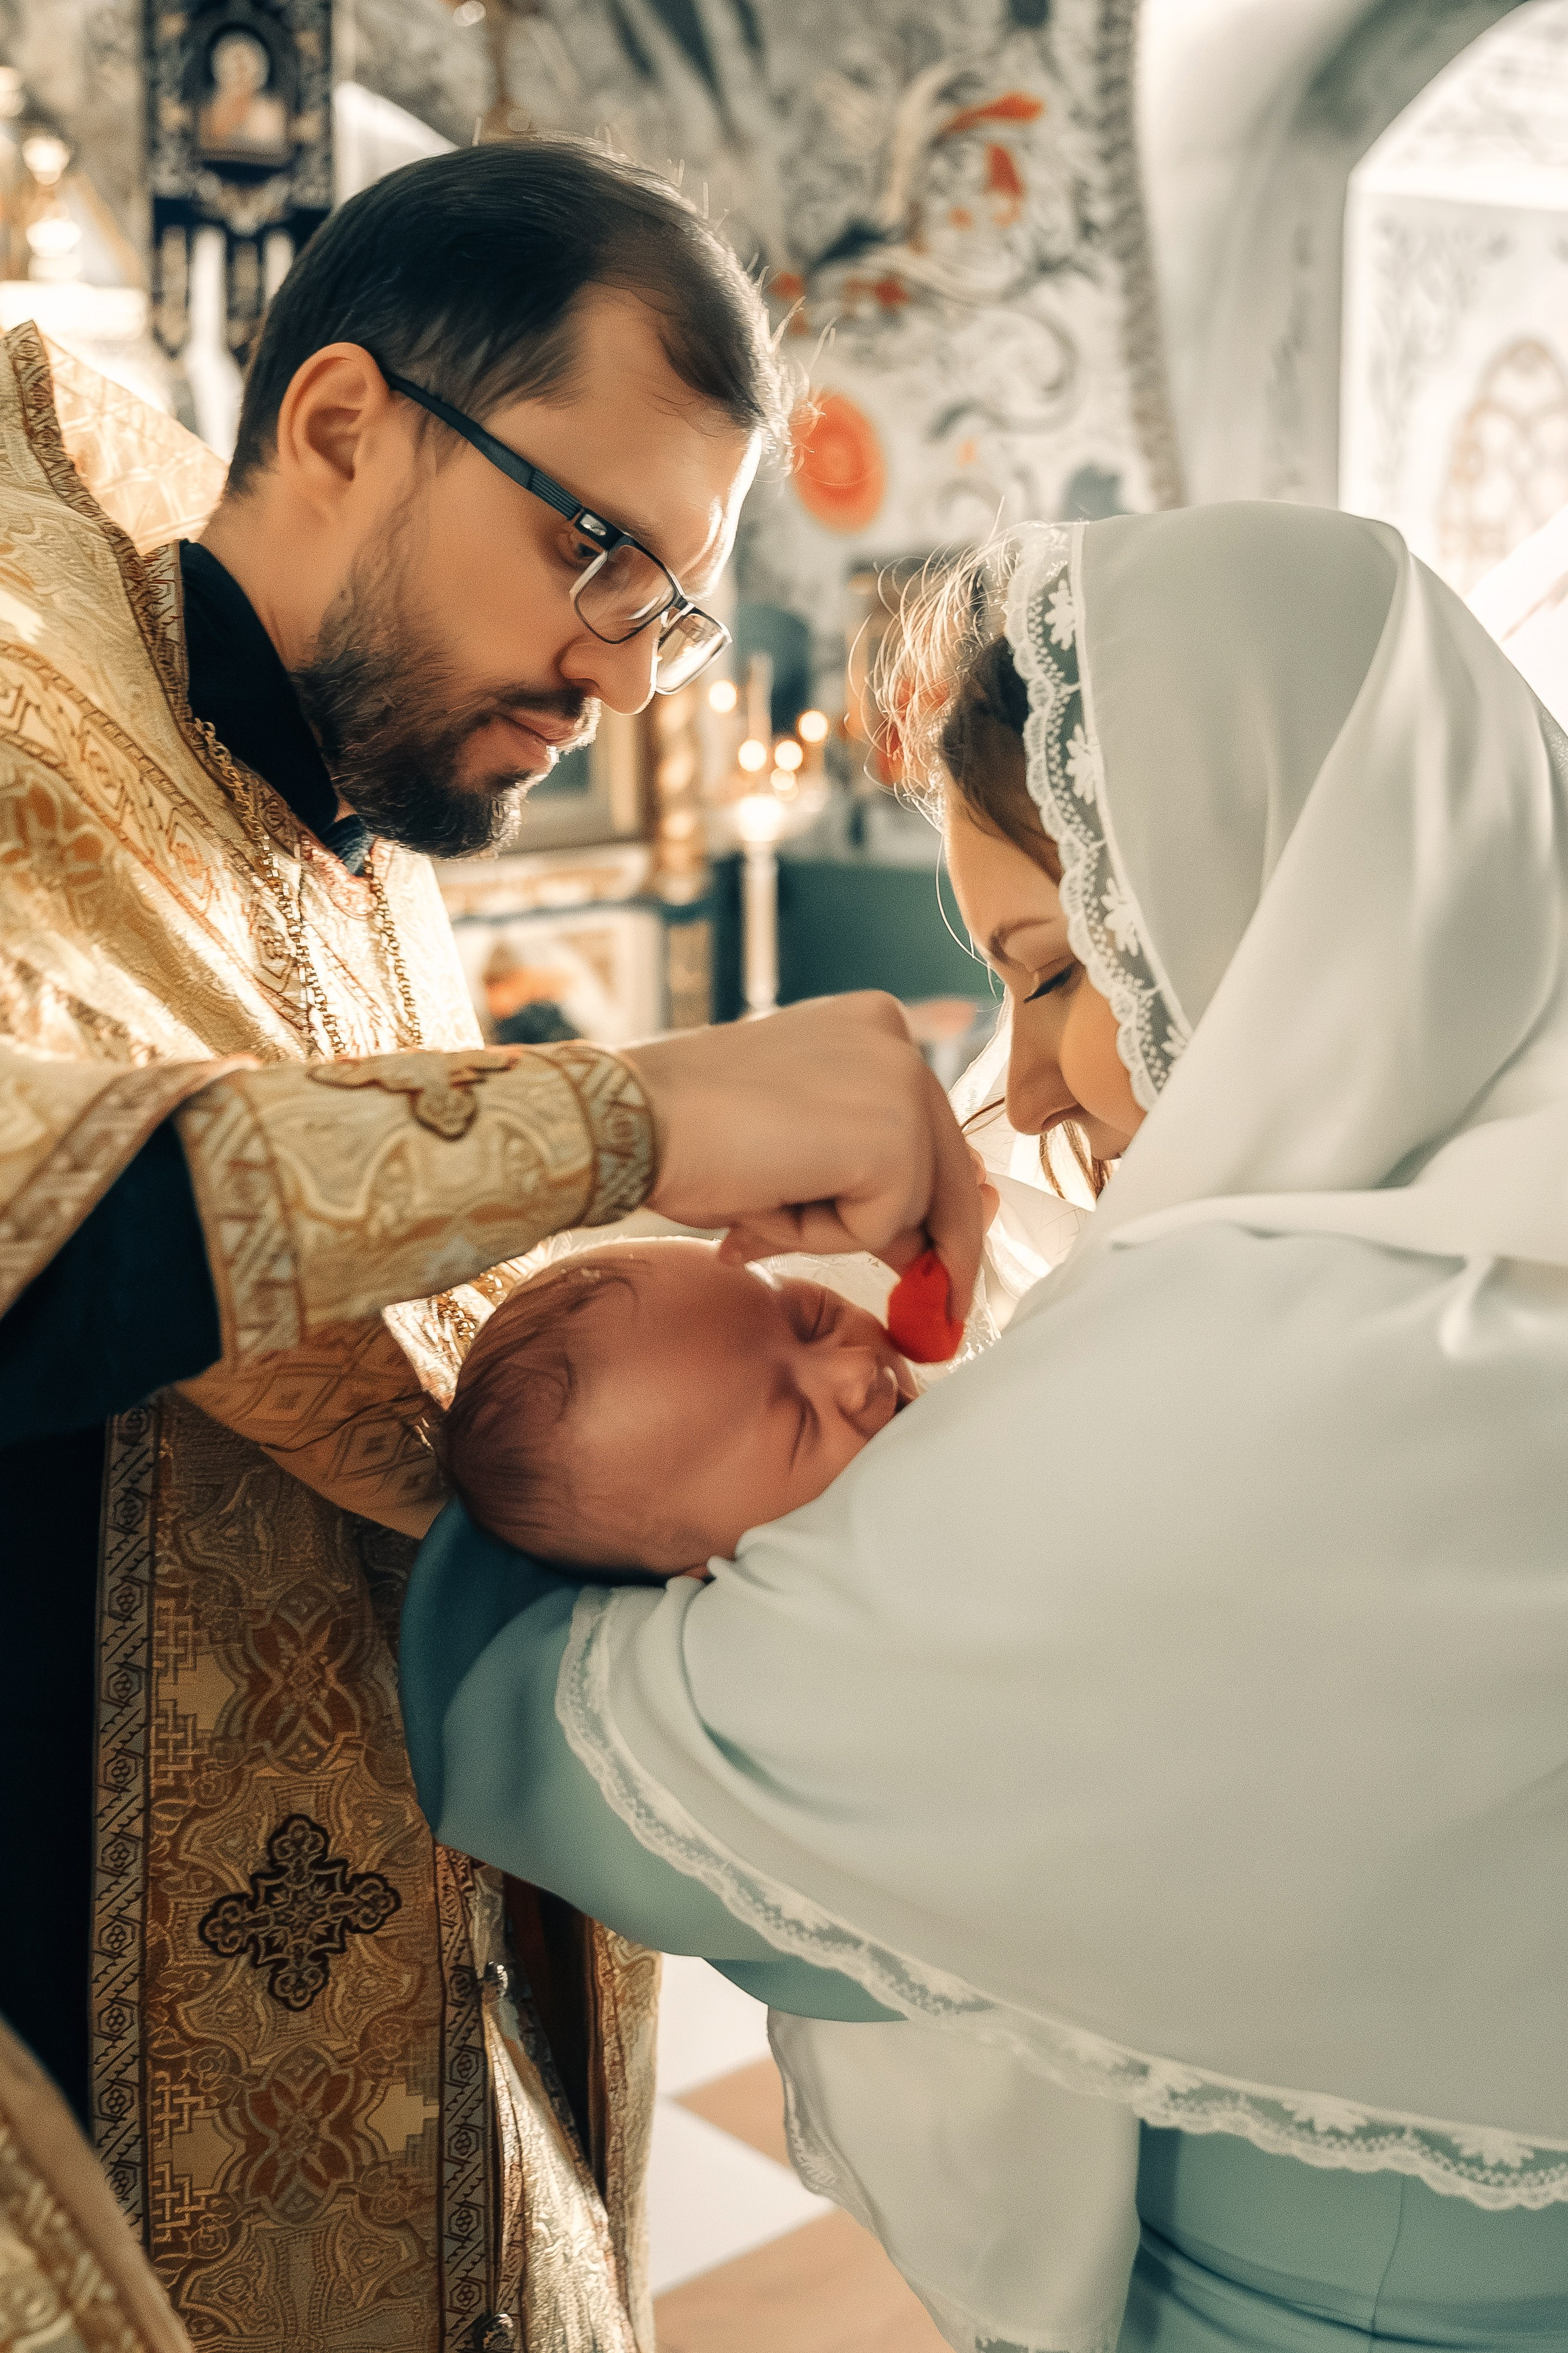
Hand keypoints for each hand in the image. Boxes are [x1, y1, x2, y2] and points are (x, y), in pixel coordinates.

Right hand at [622, 993, 983, 1323]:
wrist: (629, 1119)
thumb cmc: (683, 1130)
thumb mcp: (793, 1147)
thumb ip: (857, 1175)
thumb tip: (917, 1249)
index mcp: (871, 1027)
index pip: (929, 1131)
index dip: (934, 1204)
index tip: (940, 1260)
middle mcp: (897, 1042)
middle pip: (950, 1169)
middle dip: (941, 1246)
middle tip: (943, 1308)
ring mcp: (901, 1083)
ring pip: (912, 1205)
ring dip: (838, 1231)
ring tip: (760, 1198)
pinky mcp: (894, 1136)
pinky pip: (883, 1228)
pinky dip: (822, 1237)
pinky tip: (766, 1197)